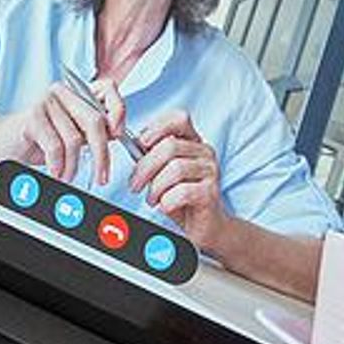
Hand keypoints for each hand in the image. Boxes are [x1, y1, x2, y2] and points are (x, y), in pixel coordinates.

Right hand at [0, 76, 124, 185]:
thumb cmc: (34, 139)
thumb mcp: (69, 134)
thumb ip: (91, 130)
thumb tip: (117, 133)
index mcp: (75, 93)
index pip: (108, 88)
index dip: (118, 110)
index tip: (117, 134)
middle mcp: (62, 93)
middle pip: (95, 121)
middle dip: (102, 155)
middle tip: (101, 176)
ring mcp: (46, 103)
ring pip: (75, 139)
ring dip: (73, 166)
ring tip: (67, 176)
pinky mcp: (32, 117)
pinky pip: (56, 146)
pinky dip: (58, 165)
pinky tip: (55, 172)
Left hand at [128, 108, 230, 249]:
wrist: (204, 225)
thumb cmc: (180, 196)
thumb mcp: (162, 172)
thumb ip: (152, 155)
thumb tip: (132, 143)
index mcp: (193, 141)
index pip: (178, 119)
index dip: (156, 127)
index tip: (140, 144)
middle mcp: (205, 152)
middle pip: (169, 146)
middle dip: (145, 167)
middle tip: (134, 185)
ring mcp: (211, 171)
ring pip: (175, 169)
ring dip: (155, 187)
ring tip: (151, 199)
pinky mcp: (211, 192)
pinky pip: (183, 191)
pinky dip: (167, 201)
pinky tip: (164, 206)